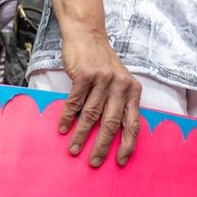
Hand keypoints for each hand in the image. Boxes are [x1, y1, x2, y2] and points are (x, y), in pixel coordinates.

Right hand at [59, 32, 141, 166]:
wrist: (87, 35)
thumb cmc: (102, 64)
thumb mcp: (118, 82)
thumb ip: (118, 104)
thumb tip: (110, 137)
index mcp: (132, 91)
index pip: (133, 123)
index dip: (127, 145)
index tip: (121, 162)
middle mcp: (121, 85)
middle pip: (111, 123)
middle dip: (102, 146)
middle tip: (94, 162)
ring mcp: (103, 79)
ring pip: (91, 115)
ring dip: (81, 136)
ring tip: (74, 150)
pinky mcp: (85, 74)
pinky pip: (75, 102)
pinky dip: (68, 118)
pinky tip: (63, 129)